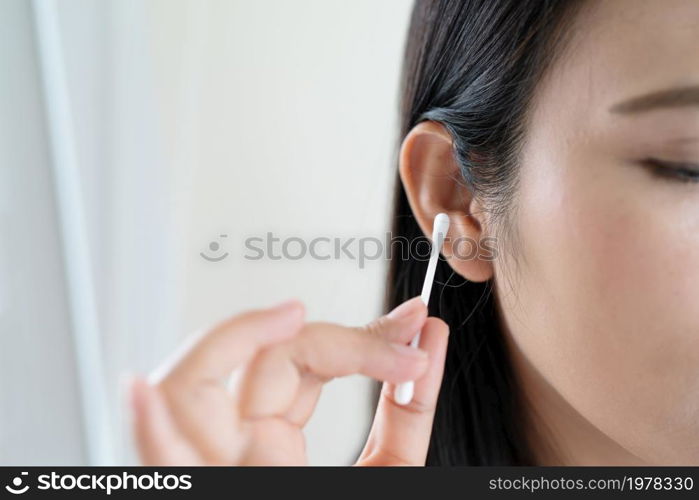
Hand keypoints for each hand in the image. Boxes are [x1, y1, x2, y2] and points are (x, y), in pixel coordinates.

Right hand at [129, 297, 448, 464]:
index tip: (415, 326)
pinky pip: (158, 467)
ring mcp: (215, 471)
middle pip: (258, 362)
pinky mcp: (201, 490)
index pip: (299, 359)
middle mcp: (237, 449)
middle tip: (399, 339)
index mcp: (274, 444)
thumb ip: (407, 410)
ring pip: (190, 390)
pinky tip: (143, 392)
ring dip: (229, 342)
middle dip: (333, 339)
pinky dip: (148, 429)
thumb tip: (430, 336)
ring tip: (289, 318)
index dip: (360, 336)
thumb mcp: (388, 473)